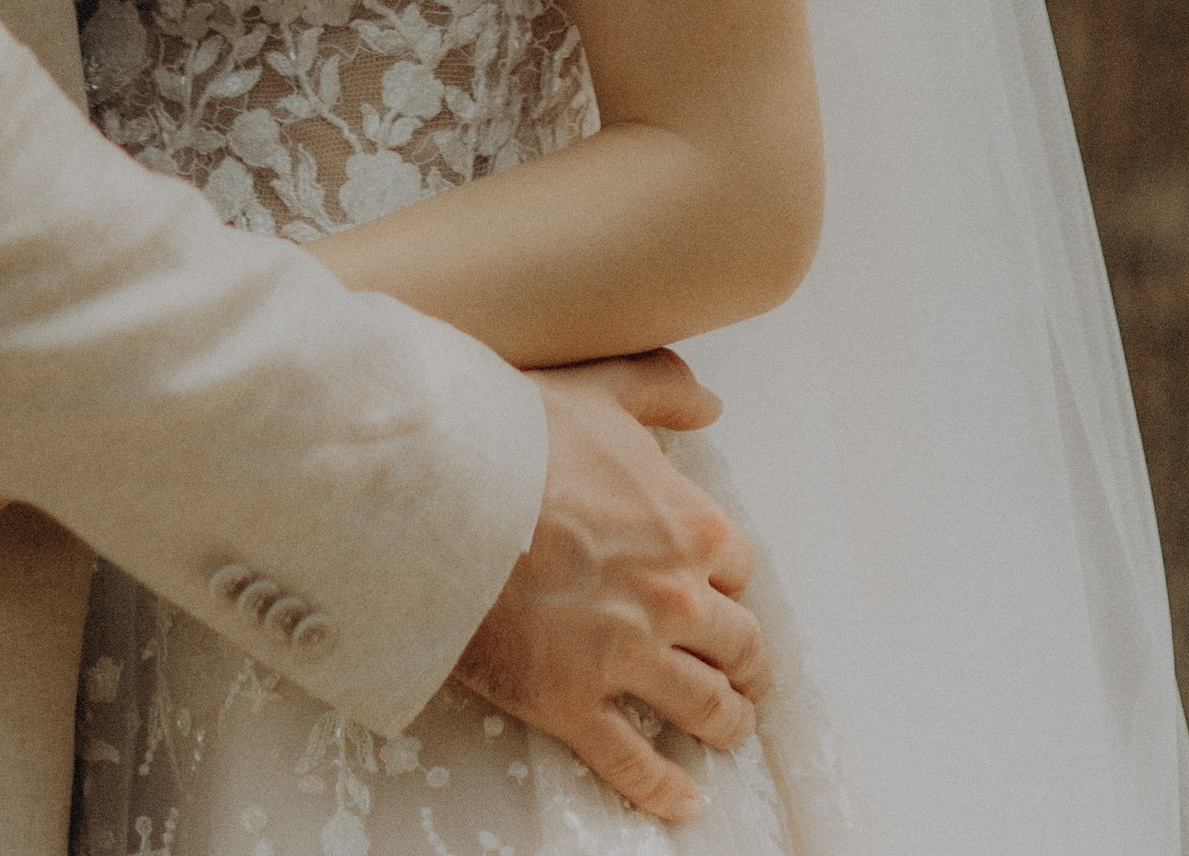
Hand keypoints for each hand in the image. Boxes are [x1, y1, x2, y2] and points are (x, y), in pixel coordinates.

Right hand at [453, 352, 768, 828]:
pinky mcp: (573, 703)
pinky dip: (664, 789)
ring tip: (726, 730)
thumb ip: (661, 389)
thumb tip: (708, 403)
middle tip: (741, 673)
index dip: (727, 580)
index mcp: (689, 526)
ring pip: (704, 709)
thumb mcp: (600, 388)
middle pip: (739, 647)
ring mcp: (626, 657)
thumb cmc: (519, 435)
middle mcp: (674, 598)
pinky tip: (683, 800)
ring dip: (725, 724)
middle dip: (745, 663)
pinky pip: (634, 762)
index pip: (739, 568)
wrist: (443, 492)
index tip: (717, 591)